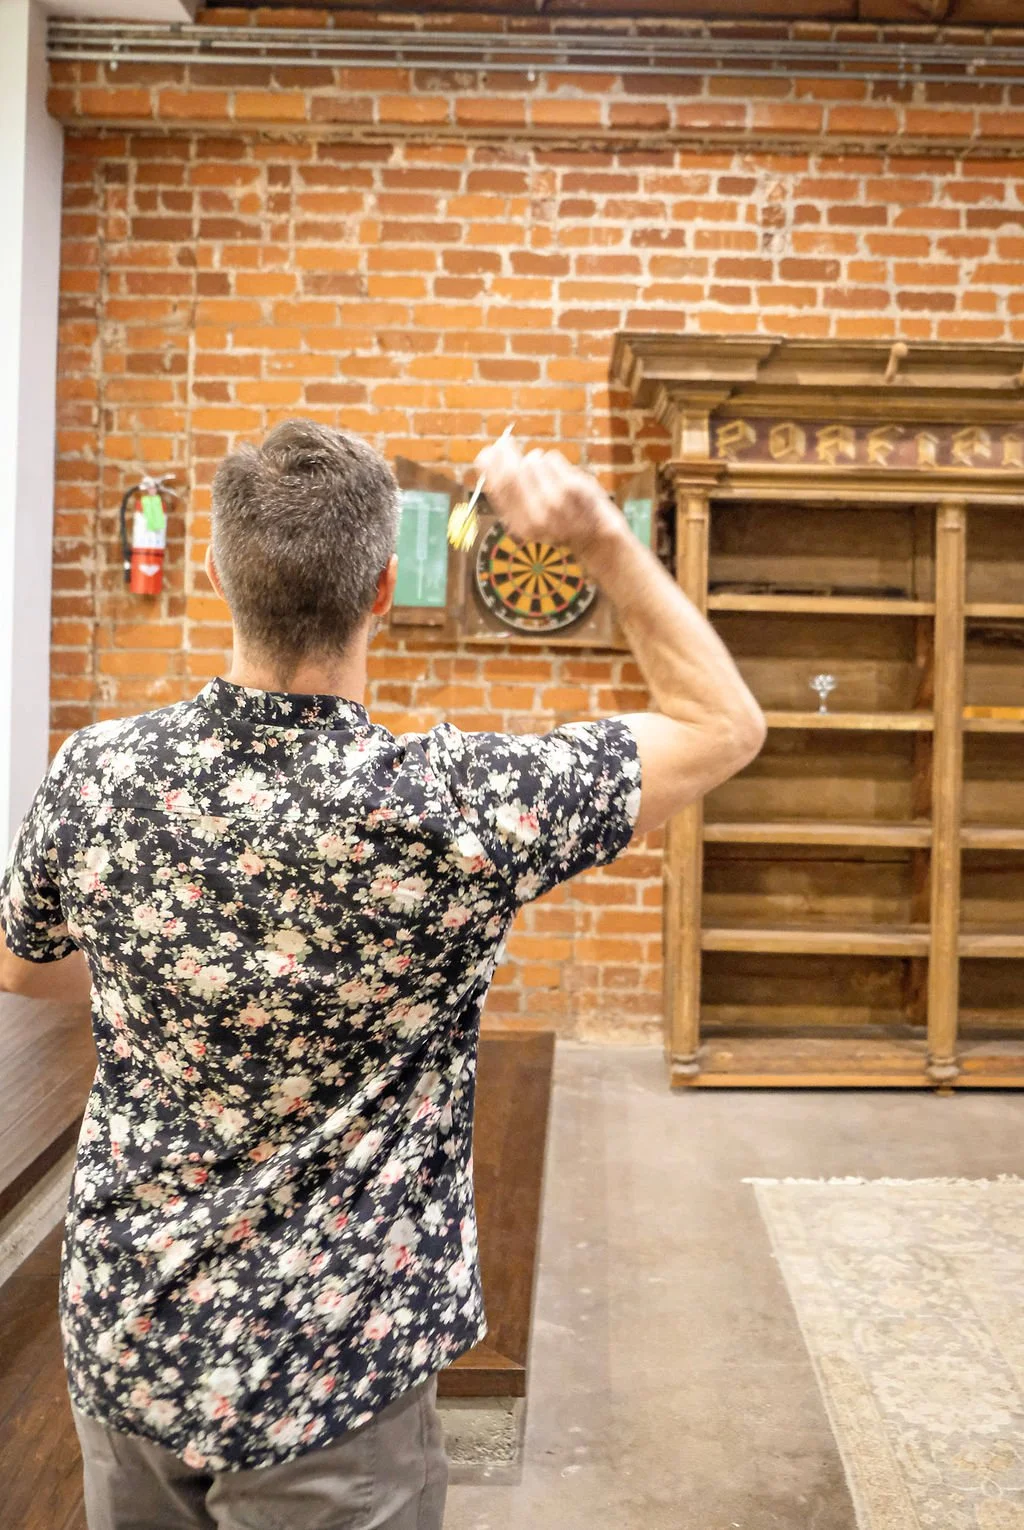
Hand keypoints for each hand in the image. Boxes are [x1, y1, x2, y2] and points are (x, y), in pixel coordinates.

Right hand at [474, 437, 623, 558]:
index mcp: (520, 526)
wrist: (594, 535)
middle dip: (506, 453)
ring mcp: (554, 502)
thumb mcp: (527, 516)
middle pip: (512, 473)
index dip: (489, 467)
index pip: (497, 489)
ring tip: (547, 475)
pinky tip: (563, 476)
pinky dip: (555, 462)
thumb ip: (508, 493)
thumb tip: (484, 457)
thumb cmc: (557, 520)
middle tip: (506, 441)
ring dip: (537, 461)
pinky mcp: (572, 488)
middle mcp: (535, 517)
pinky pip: (551, 458)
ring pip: (532, 461)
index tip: (487, 452)